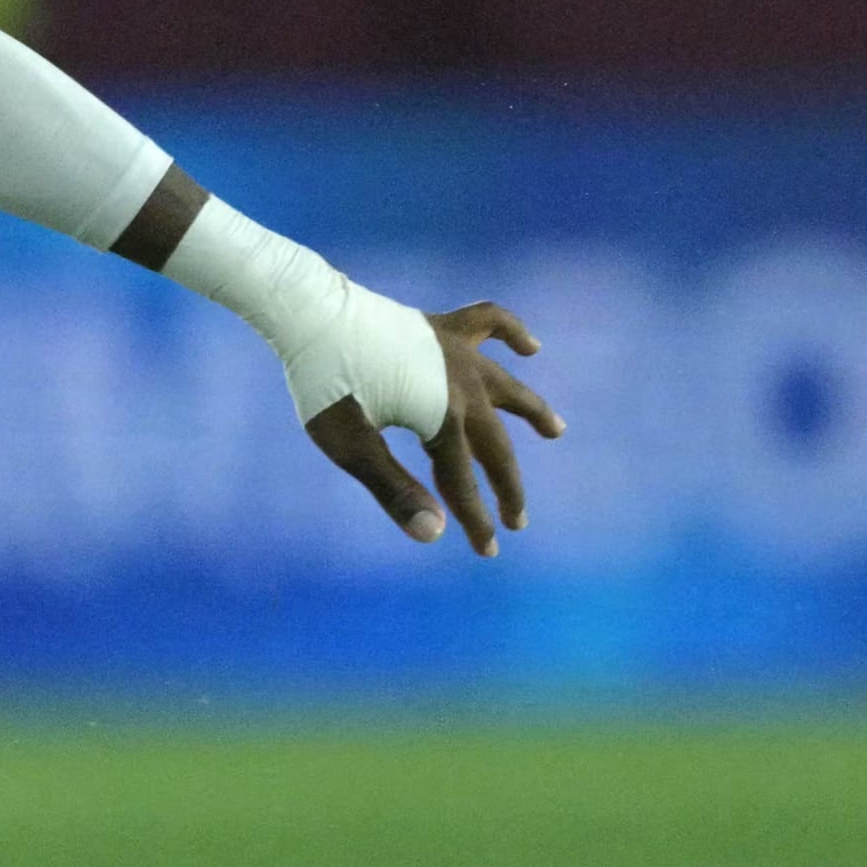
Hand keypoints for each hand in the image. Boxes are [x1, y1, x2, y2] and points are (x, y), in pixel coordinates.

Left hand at [306, 302, 561, 554]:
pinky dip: (513, 332)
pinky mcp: (441, 326)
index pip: (464, 481)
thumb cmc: (324, 384)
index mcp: (441, 417)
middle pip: (494, 445)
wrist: (310, 315)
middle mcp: (462, 385)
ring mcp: (456, 351)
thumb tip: (434, 533)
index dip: (476, 520)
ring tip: (556, 432)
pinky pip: (491, 322)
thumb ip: (394, 489)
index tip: (488, 551)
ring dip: (532, 411)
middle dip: (507, 487)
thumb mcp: (350, 445)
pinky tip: (530, 346)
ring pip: (507, 385)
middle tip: (518, 520)